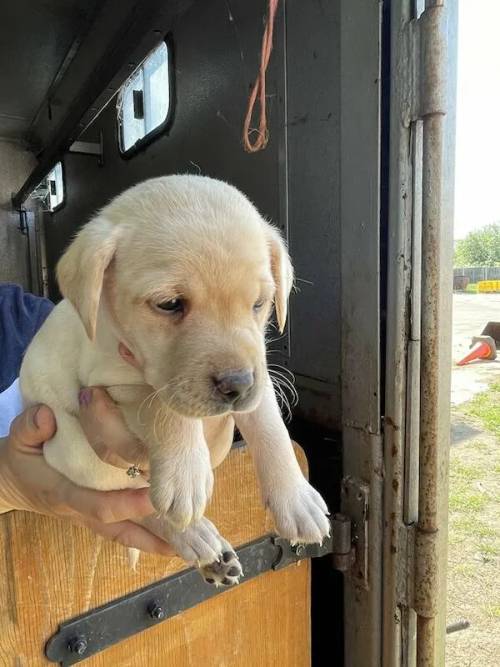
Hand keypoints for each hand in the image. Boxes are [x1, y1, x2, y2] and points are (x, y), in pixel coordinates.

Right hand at [0, 404, 170, 554]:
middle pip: (116, 527)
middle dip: (149, 529)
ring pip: (123, 535)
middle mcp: (79, 510)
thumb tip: (47, 416)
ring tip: (186, 546)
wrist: (11, 480)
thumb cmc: (21, 456)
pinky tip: (171, 541)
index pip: (96, 504)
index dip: (125, 505)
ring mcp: (88, 516)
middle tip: (182, 524)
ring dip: (153, 542)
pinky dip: (146, 537)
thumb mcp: (18, 438)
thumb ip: (29, 428)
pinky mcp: (95, 515)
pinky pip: (123, 531)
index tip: (153, 497)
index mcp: (63, 492)